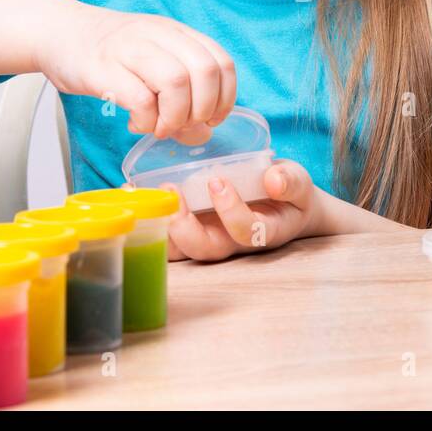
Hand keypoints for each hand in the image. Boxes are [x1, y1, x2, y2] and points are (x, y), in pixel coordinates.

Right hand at [40, 2, 235, 141]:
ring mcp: (129, 49)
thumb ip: (182, 91)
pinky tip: (138, 124)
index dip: (225, 96)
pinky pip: (140, 99)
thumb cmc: (108, 52)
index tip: (213, 117)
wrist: (58, 32)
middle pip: (204, 70)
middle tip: (186, 124)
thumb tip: (204, 131)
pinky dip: (146, 120)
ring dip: (176, 116)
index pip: (220, 61)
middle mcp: (156, 35)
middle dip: (203, 108)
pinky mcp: (103, 69)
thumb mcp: (152, 59)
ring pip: (176, 81)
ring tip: (161, 127)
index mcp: (174, 32)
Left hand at [155, 159, 322, 260]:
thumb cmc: (289, 194)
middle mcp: (232, 243)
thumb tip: (273, 180)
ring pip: (181, 249)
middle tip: (172, 192)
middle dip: (184, 228)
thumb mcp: (299, 183)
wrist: (282, 204)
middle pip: (206, 250)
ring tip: (146, 195)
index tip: (218, 181)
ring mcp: (209, 239)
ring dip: (160, 226)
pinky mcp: (191, 231)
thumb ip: (291, 182)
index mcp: (263, 233)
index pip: (246, 232)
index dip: (230, 212)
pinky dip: (148, 217)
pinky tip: (132, 192)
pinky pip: (167, 235)